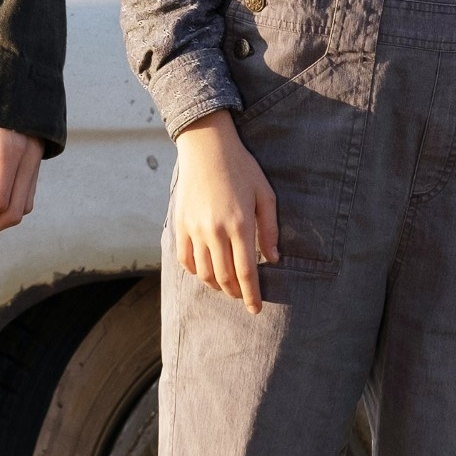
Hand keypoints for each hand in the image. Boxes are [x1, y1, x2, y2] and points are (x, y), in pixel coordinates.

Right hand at [170, 113, 277, 312]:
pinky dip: (196, 272)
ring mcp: (195, 229)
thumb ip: (270, 229)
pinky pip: (186, 259)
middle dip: (236, 293)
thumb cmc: (241, 168)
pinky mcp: (180, 225)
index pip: (246, 272)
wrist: (206, 147)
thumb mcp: (264, 194)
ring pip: (204, 273)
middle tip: (243, 297)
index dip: (252, 294)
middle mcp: (215, 230)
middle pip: (224, 277)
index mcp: (240, 224)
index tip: (256, 309)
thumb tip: (275, 259)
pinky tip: (206, 272)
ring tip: (227, 287)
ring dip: (217, 286)